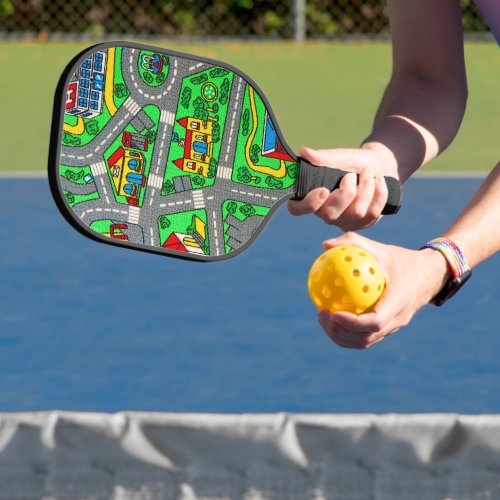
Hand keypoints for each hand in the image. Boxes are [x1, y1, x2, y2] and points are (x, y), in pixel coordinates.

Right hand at [288, 145, 397, 230]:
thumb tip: (304, 152)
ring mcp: (343, 221)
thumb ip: (324, 157)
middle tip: (351, 175)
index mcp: (311, 196)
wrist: (379, 166)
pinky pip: (372, 214)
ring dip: (366, 188)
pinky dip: (379, 193)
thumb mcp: (341, 156)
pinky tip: (379, 181)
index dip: (308, 204)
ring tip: (368, 172)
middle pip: (330, 215)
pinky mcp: (361, 224)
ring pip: (356, 213)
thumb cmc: (354, 162)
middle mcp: (324, 212)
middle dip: (346, 193)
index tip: (323, 190)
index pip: (297, 209)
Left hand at [316, 232, 450, 348]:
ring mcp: (394, 327)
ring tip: (323, 319)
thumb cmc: (401, 260)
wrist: (429, 275)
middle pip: (366, 338)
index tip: (332, 313)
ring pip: (365, 342)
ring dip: (341, 336)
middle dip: (340, 332)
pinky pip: (366, 337)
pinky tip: (332, 318)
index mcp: (399, 301)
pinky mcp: (389, 329)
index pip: (375, 322)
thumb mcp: (380, 248)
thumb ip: (353, 243)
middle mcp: (398, 319)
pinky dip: (347, 334)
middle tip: (321, 315)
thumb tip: (325, 245)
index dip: (352, 323)